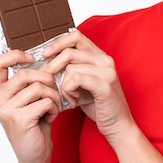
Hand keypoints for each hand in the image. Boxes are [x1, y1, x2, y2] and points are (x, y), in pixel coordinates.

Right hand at [0, 49, 62, 162]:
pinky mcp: (19, 119)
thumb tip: (47, 60)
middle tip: (53, 93)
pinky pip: (44, 102)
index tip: (33, 59)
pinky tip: (50, 118)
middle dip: (46, 80)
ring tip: (52, 108)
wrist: (35, 156)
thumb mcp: (31, 100)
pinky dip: (53, 109)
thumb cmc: (35, 126)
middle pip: (25, 74)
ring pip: (38, 87)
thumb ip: (31, 82)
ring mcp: (6, 110)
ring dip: (53, 97)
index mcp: (0, 93)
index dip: (15, 55)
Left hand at [41, 30, 135, 144]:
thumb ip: (72, 69)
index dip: (58, 42)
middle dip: (53, 65)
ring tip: (68, 97)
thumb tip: (48, 60)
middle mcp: (105, 60)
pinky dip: (68, 91)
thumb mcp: (83, 83)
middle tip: (47, 79)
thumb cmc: (99, 106)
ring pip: (70, 68)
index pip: (76, 36)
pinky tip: (73, 101)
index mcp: (100, 56)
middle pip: (69, 51)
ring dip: (63, 85)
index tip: (45, 53)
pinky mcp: (105, 84)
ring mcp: (107, 71)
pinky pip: (75, 80)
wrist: (118, 126)